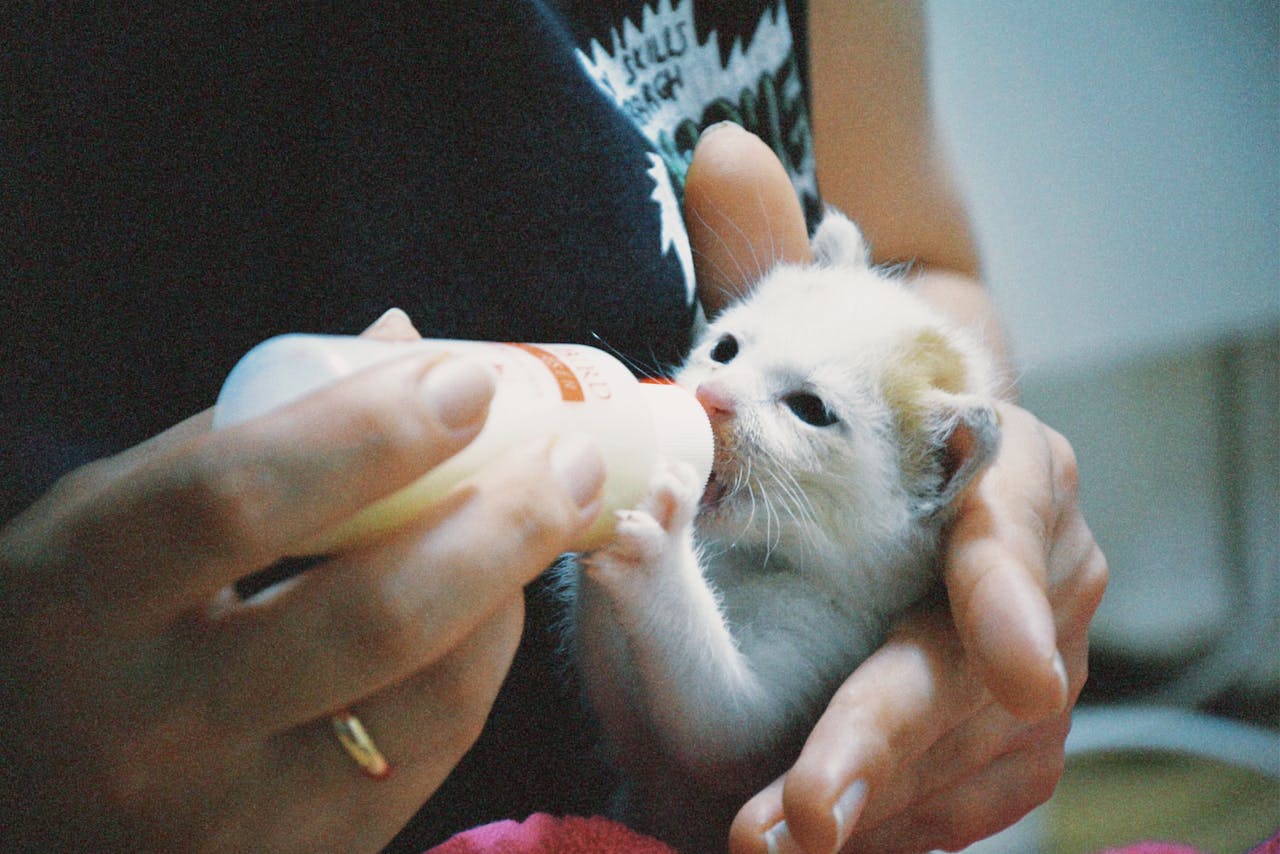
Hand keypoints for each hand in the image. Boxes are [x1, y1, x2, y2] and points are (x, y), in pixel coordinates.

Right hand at [0, 310, 605, 850]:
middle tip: (572, 457)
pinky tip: (493, 601)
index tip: (470, 383)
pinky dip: (483, 659)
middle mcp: (145, 728)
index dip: (370, 433)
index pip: (238, 500)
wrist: (28, 800)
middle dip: (502, 522)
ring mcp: (226, 819)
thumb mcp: (106, 519)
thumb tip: (401, 341)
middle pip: (371, 617)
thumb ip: (246, 434)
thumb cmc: (72, 631)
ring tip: (547, 515)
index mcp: (74, 601)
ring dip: (511, 588)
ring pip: (427, 695)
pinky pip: (432, 752)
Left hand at [683, 124, 1106, 852]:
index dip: (1019, 577)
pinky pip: (962, 800)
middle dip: (896, 737)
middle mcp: (1032, 573)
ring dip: (876, 804)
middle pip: (992, 666)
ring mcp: (1022, 670)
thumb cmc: (825, 432)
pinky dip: (892, 826)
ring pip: (974, 752)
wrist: (860, 519)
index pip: (1028, 512)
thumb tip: (721, 151)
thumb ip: (759, 260)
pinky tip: (814, 842)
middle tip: (805, 805)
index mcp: (997, 468)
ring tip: (770, 840)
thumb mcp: (785, 351)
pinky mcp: (992, 743)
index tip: (1008, 648)